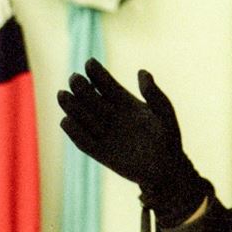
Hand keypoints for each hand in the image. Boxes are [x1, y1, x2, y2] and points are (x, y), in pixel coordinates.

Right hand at [58, 58, 211, 225]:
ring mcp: (104, 133)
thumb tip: (142, 72)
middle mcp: (111, 115)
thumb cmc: (168, 137)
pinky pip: (84, 142)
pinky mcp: (100, 152)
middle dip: (82, 87)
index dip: (98, 74)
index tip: (90, 63)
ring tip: (63, 94)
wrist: (167, 168)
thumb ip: (154, 94)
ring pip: (83, 117)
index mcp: (125, 102)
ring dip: (72, 106)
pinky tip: (67, 121)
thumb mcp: (164, 112)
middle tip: (74, 78)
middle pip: (91, 98)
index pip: (107, 84)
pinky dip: (74, 132)